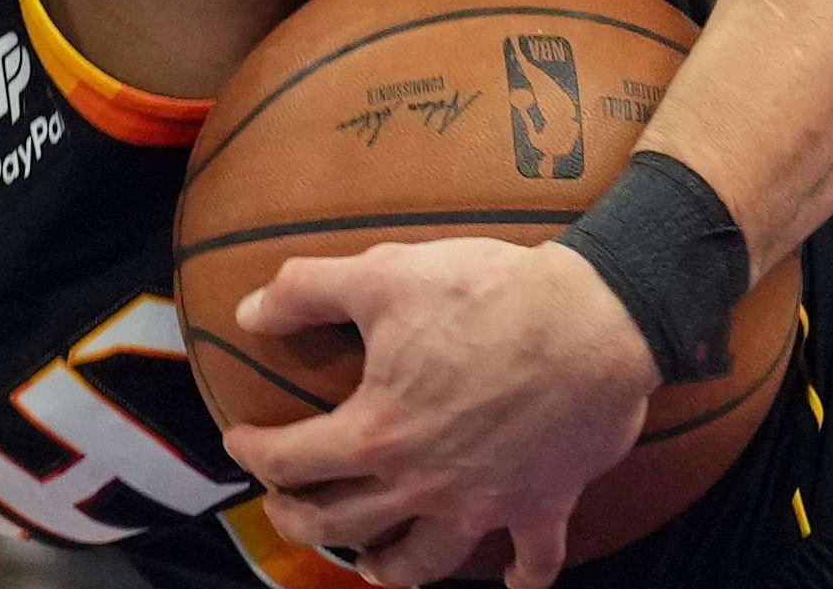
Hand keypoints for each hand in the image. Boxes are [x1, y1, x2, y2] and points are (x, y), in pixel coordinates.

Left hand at [221, 239, 658, 588]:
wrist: (593, 318)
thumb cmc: (485, 293)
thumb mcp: (380, 274)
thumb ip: (305, 291)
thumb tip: (249, 313)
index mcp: (377, 432)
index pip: (292, 460)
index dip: (255, 453)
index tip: (239, 441)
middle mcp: (424, 483)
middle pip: (343, 523)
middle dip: (300, 519)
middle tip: (284, 506)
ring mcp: (486, 503)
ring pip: (425, 561)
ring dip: (389, 568)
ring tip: (368, 562)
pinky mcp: (544, 505)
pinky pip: (536, 561)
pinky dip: (523, 578)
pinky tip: (513, 583)